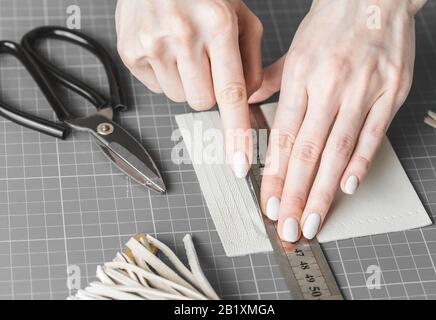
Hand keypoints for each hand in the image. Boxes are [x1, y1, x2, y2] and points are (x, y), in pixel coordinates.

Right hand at [115, 0, 263, 176]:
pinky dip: (166, 76)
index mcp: (218, 25)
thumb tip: (248, 99)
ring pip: (179, 98)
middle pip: (203, 102)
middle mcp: (182, 36)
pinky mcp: (130, 52)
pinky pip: (156, 88)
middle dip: (209, 92)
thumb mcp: (241, 15)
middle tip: (206, 65)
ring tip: (185, 52)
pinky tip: (167, 51)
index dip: (236, 132)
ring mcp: (152, 45)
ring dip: (187, 83)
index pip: (231, 93)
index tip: (239, 162)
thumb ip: (252, 60)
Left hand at [250, 0, 421, 241]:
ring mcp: (361, 91)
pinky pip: (372, 134)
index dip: (276, 174)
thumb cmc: (332, 23)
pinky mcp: (390, 93)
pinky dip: (360, 162)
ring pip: (337, 150)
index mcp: (301, 76)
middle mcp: (329, 86)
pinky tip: (347, 187)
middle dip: (296, 194)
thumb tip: (247, 101)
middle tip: (288, 226)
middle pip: (308, 151)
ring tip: (313, 219)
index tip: (270, 203)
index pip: (283, 137)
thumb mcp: (294, 48)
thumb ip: (269, 79)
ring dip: (324, 190)